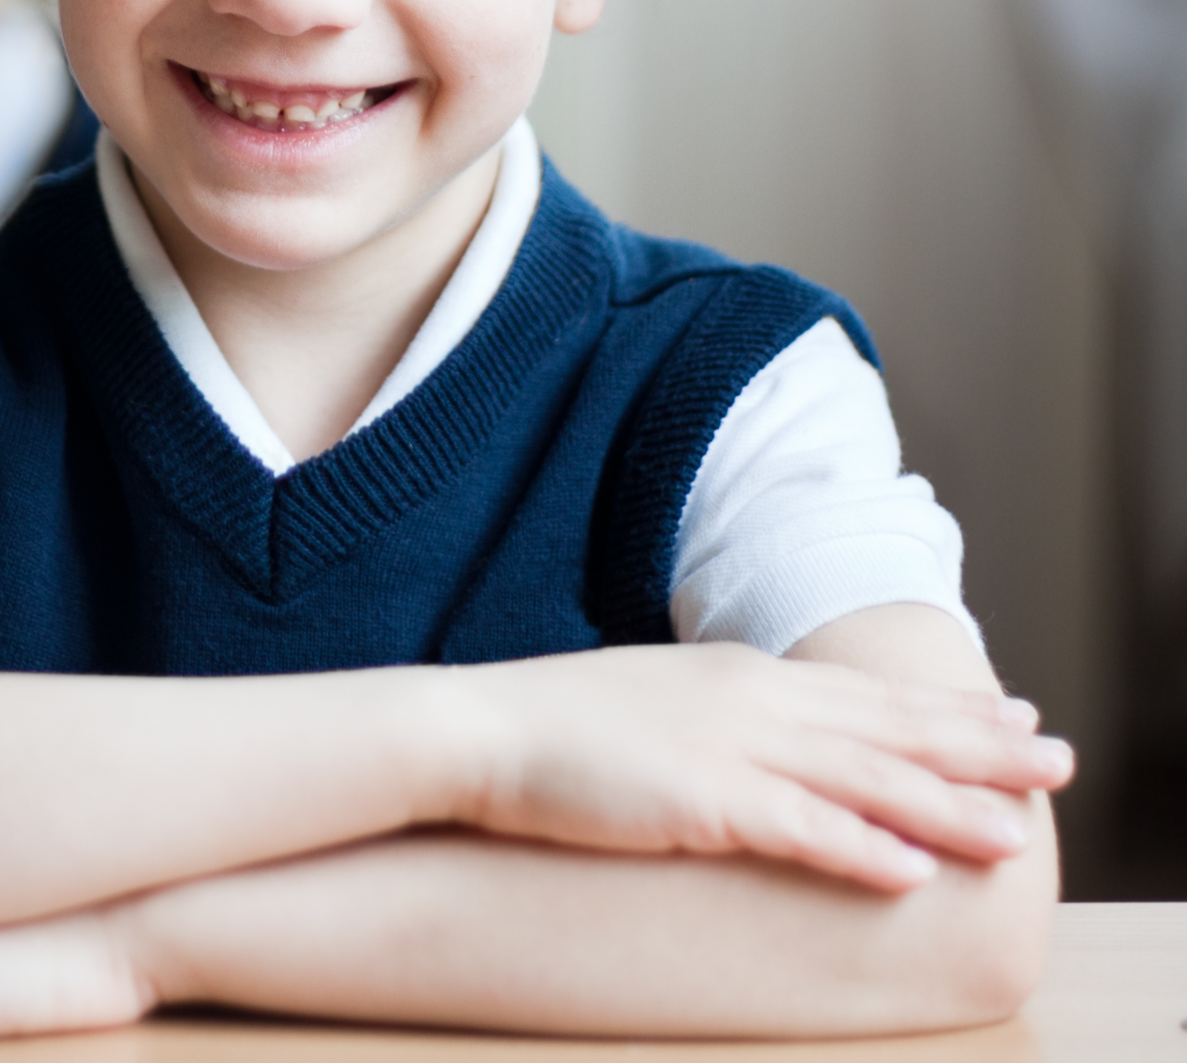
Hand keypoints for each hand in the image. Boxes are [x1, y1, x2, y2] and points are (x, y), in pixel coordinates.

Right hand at [450, 644, 1071, 892]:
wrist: (484, 728)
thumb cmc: (562, 724)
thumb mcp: (661, 699)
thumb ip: (727, 713)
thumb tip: (777, 734)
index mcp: (740, 675)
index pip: (866, 690)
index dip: (947, 705)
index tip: (1015, 713)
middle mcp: (748, 699)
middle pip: (885, 725)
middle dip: (978, 746)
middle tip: (1058, 759)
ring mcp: (726, 746)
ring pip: (860, 777)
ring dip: (943, 805)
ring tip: (1014, 831)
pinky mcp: (698, 798)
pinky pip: (796, 826)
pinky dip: (859, 844)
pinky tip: (911, 868)